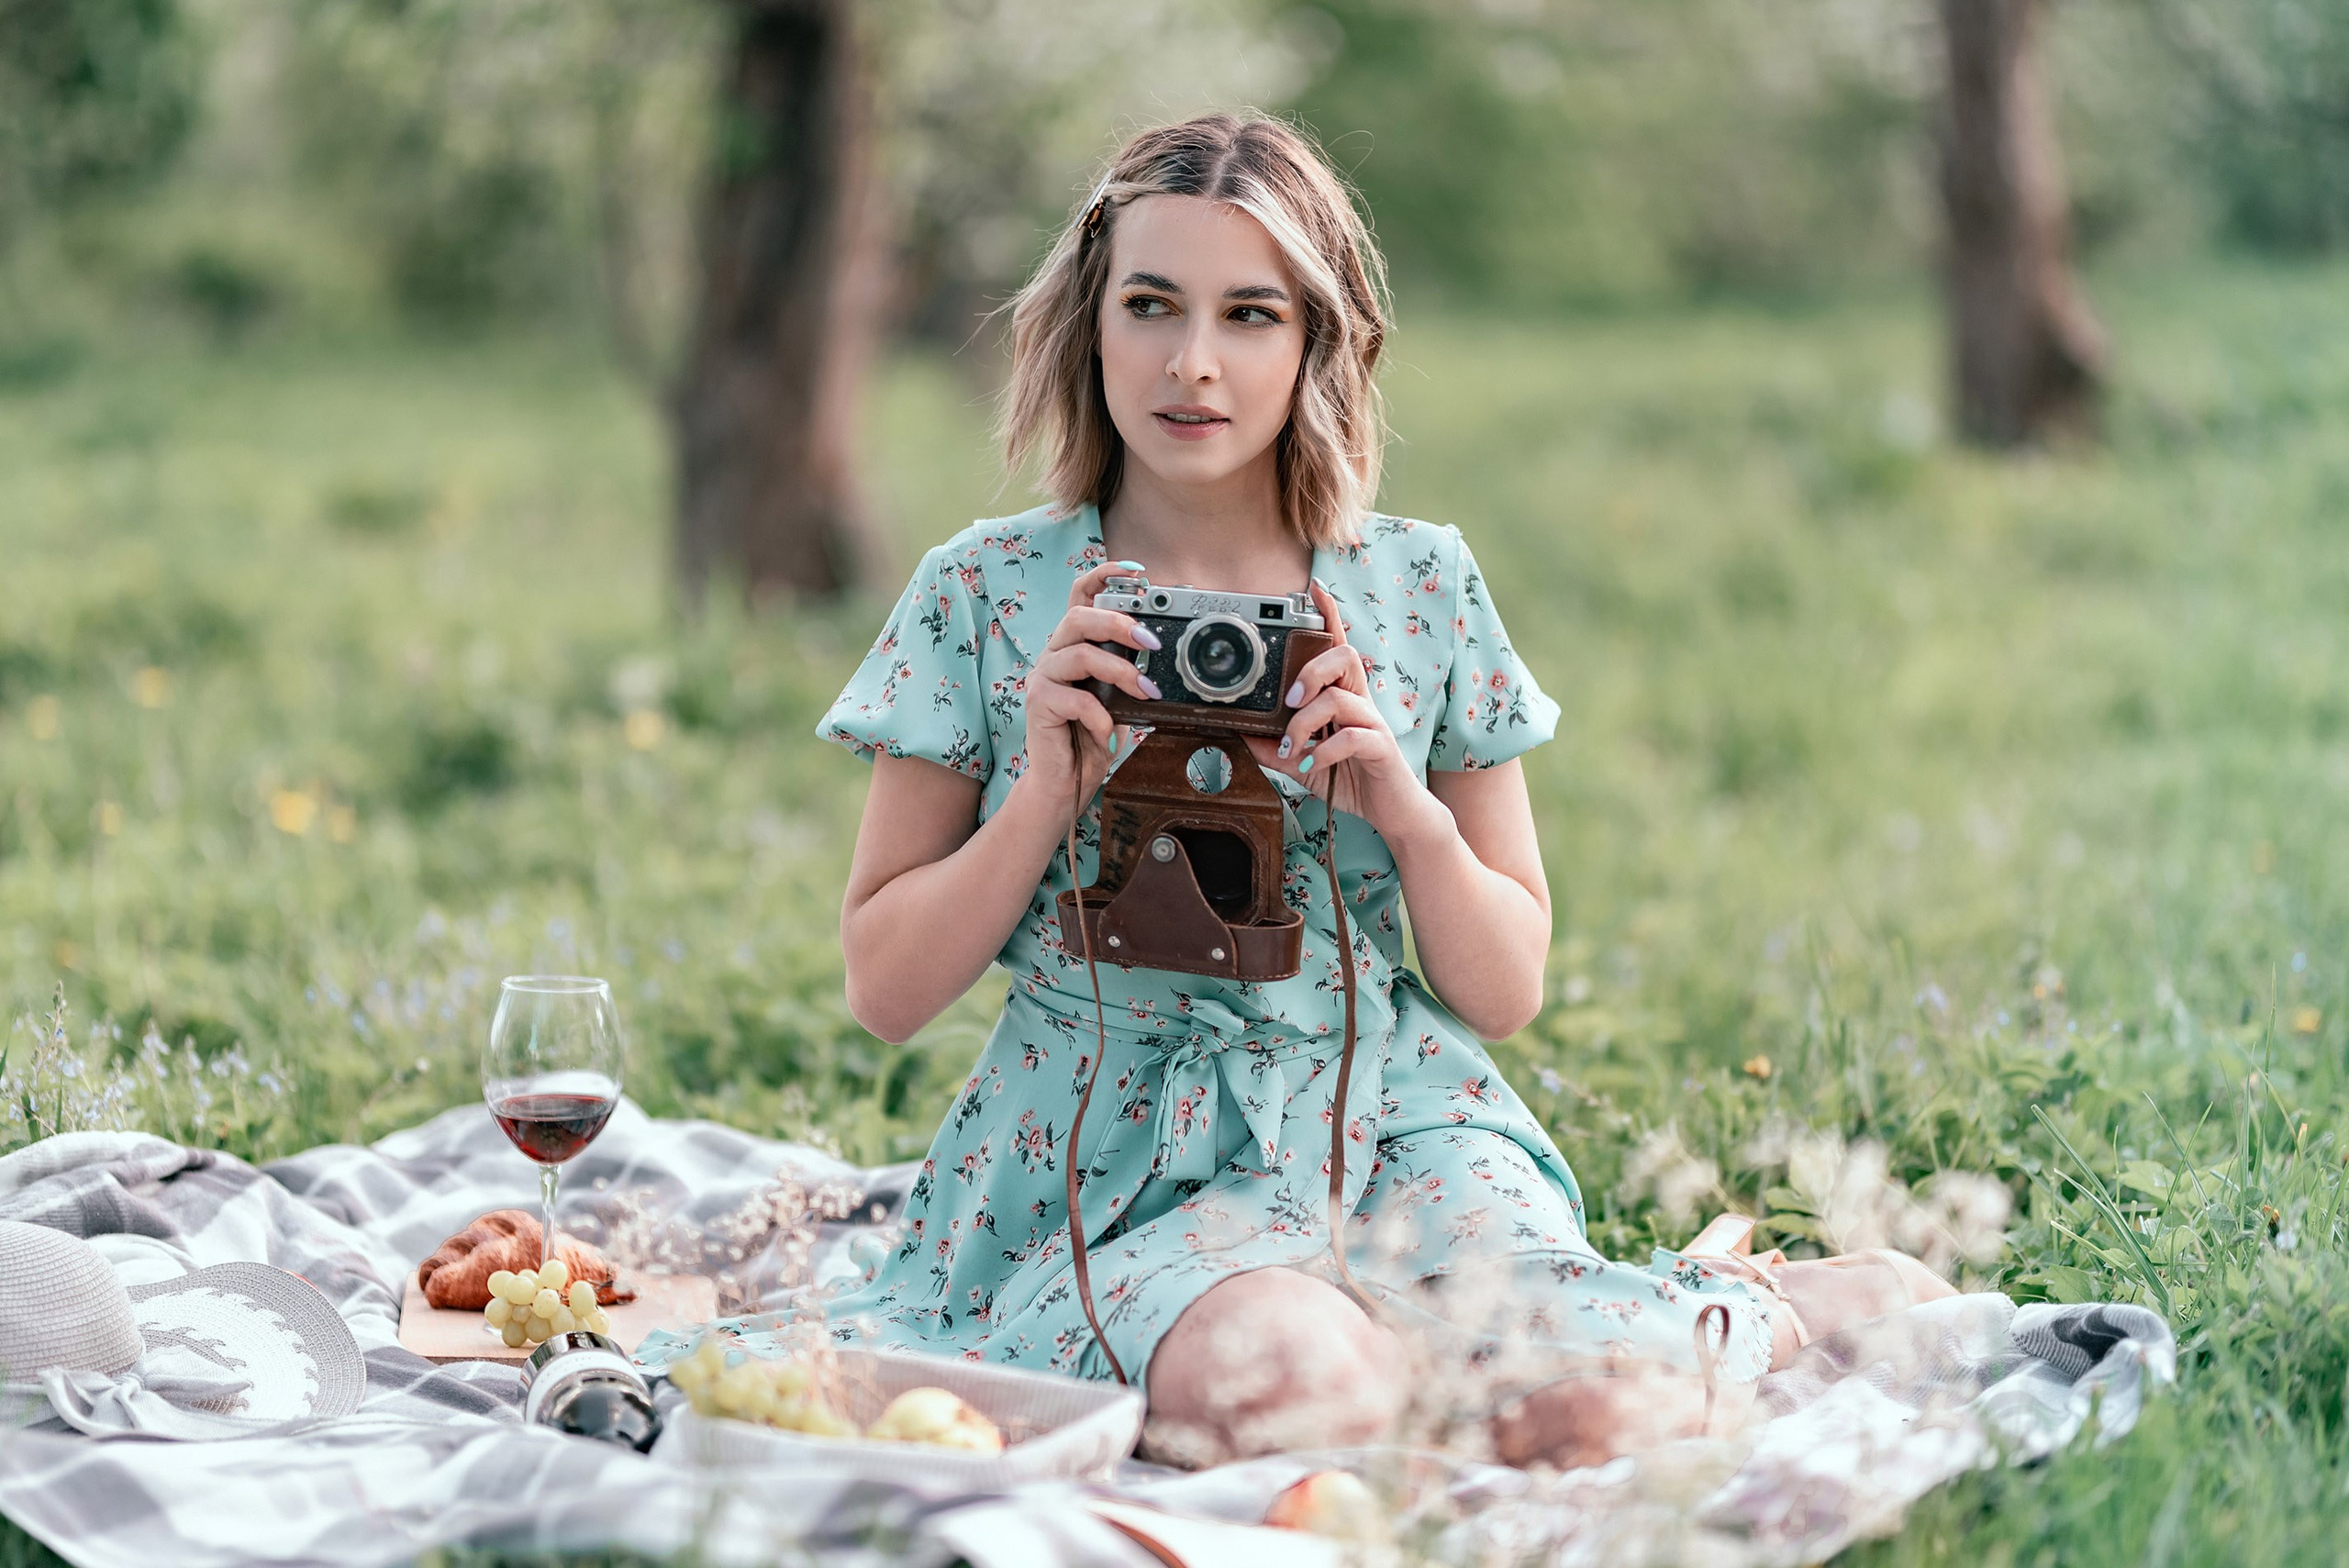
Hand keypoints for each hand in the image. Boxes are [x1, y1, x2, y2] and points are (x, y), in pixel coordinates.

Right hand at [1017, 560, 1159, 808]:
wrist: (1065, 783)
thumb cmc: (1093, 737)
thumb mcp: (1120, 700)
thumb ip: (1131, 674)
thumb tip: (1162, 653)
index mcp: (1074, 646)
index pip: (1081, 597)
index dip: (1104, 576)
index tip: (1137, 572)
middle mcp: (1054, 655)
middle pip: (1078, 618)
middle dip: (1119, 623)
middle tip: (1152, 642)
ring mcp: (1043, 678)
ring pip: (1080, 655)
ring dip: (1120, 672)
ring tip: (1145, 692)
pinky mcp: (1038, 704)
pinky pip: (1074, 699)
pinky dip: (1100, 716)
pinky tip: (1109, 732)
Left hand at [1243, 580, 1438, 843]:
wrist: (1392, 812)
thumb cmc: (1351, 779)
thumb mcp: (1303, 762)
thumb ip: (1275, 746)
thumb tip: (1242, 733)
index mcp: (1342, 697)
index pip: (1338, 646)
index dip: (1329, 616)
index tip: (1315, 588)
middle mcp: (1360, 702)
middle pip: (1344, 656)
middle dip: (1310, 670)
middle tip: (1289, 699)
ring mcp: (1373, 723)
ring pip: (1341, 697)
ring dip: (1307, 721)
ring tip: (1293, 747)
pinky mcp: (1382, 748)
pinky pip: (1355, 736)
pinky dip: (1326, 751)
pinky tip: (1314, 765)